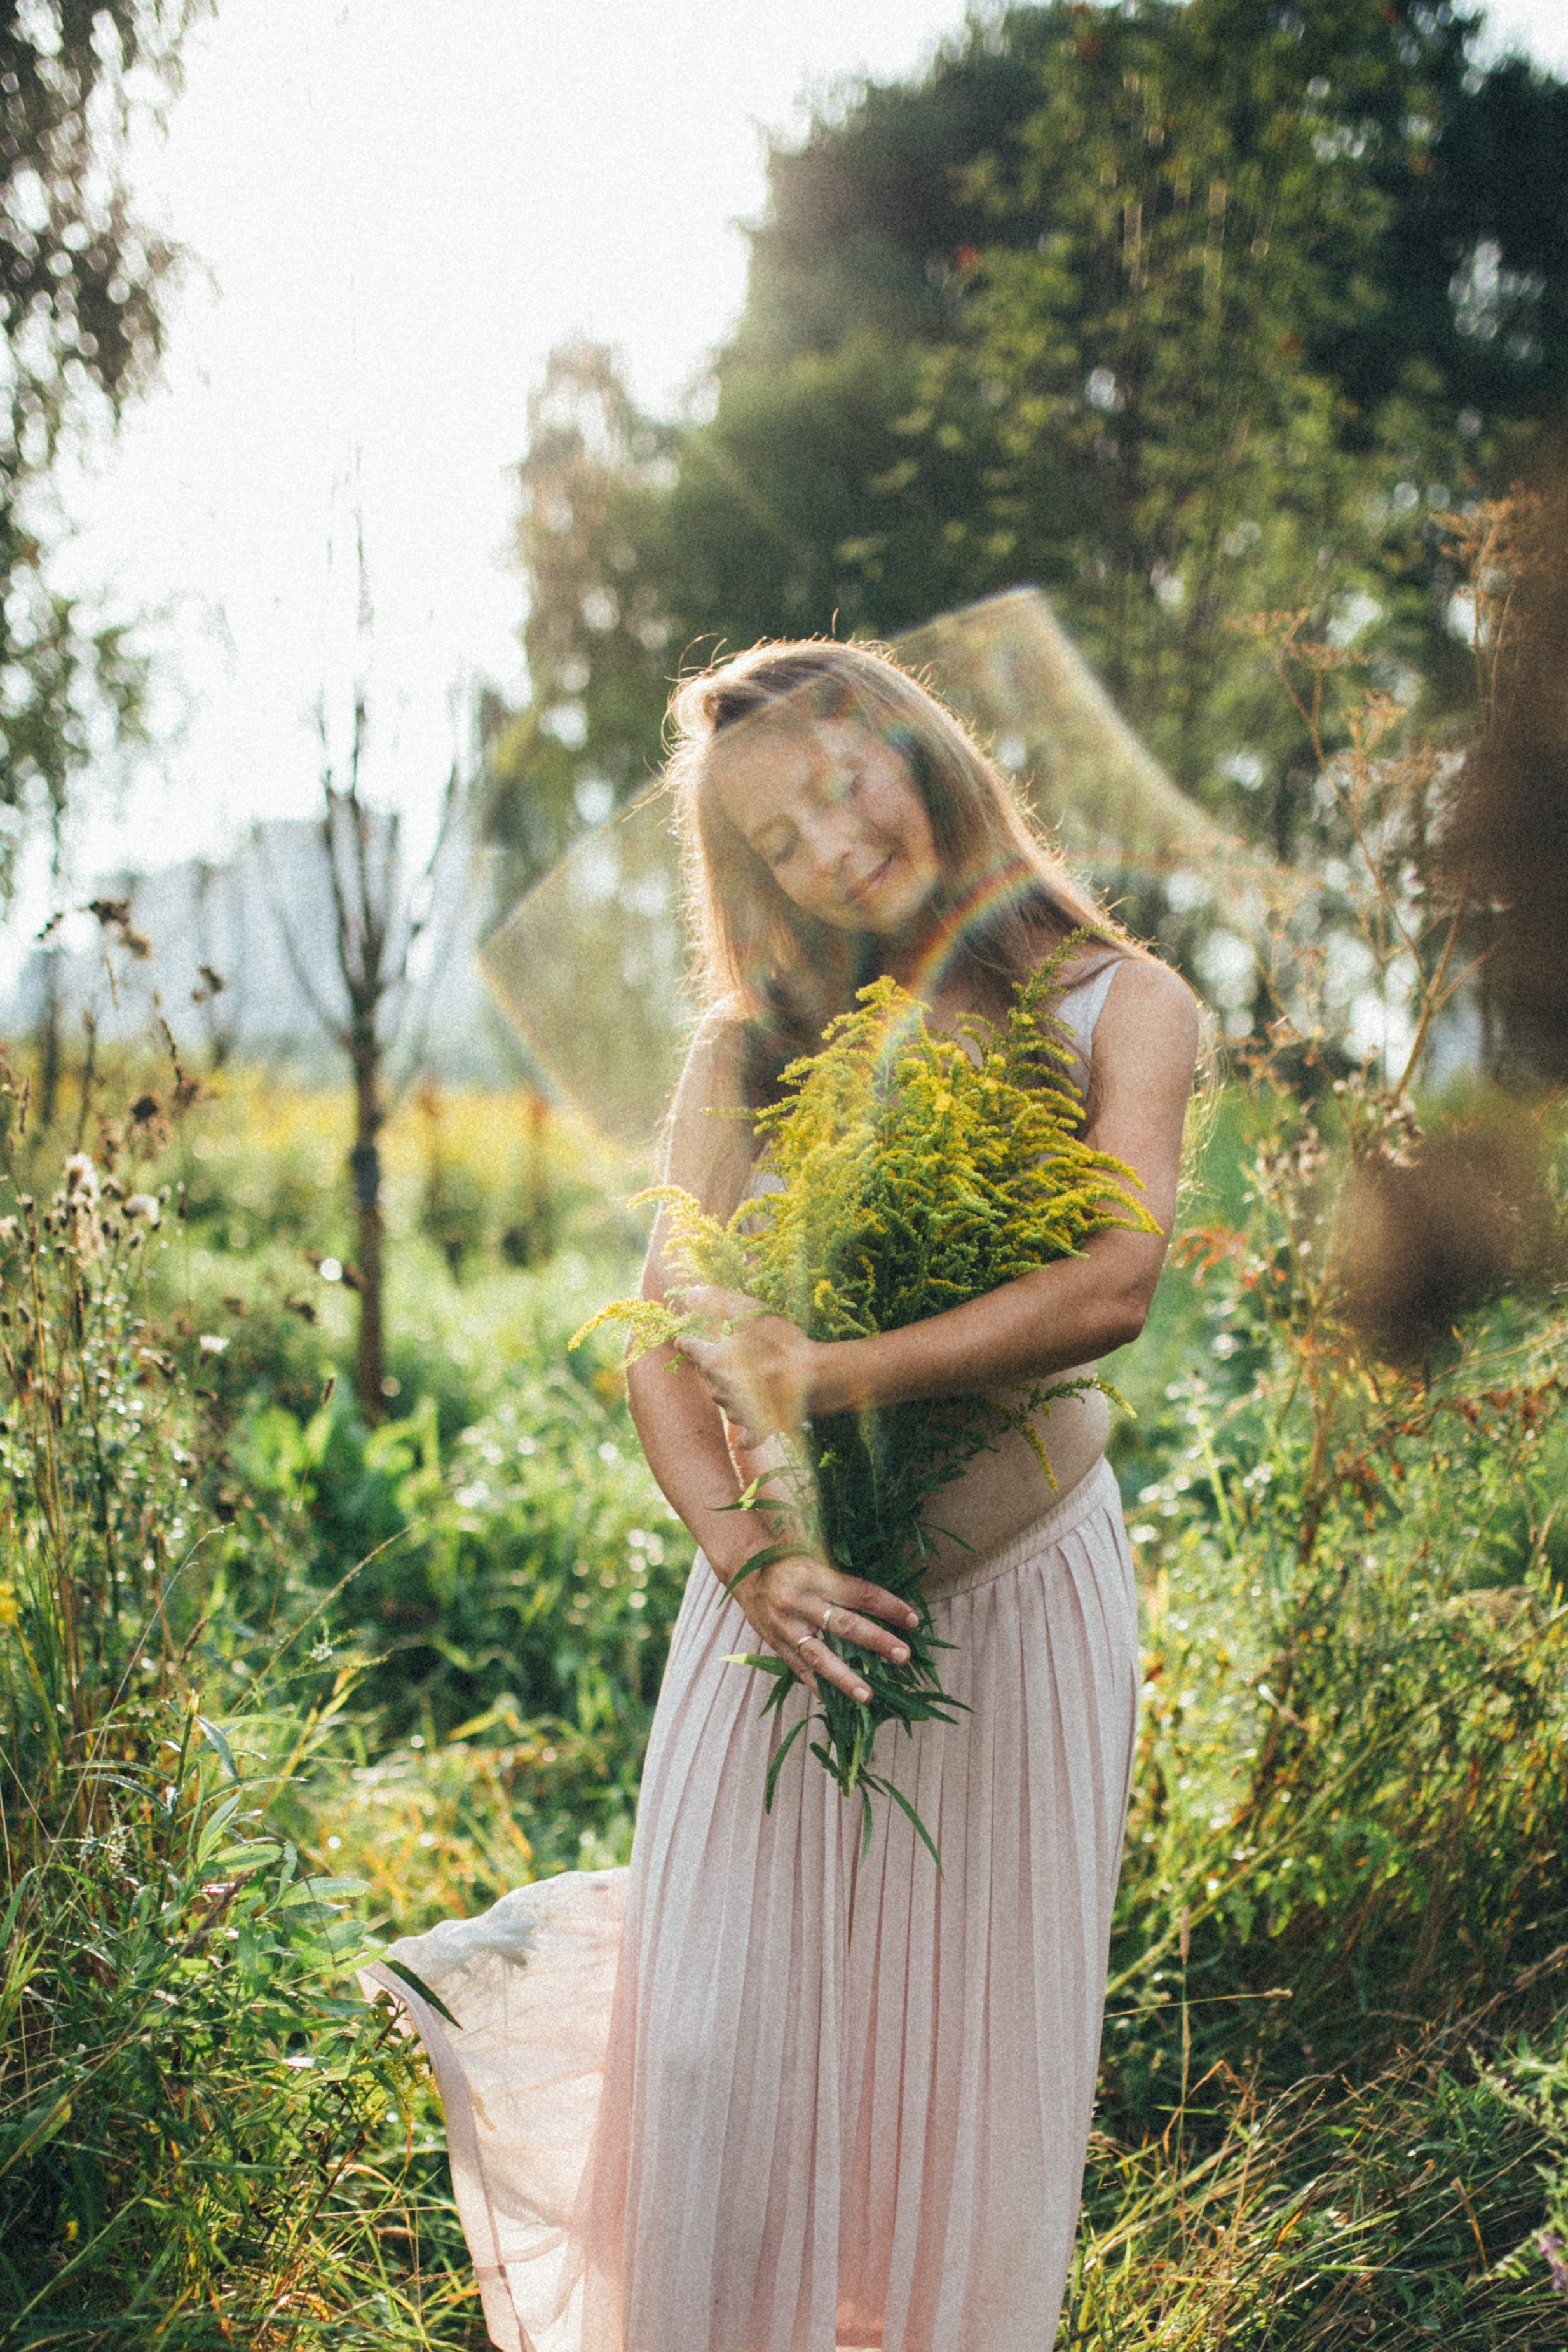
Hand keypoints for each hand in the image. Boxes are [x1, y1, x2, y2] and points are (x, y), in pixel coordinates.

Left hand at [675, 1284, 816, 1449]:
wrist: (817, 1377)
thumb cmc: (783, 1342)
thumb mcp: (750, 1314)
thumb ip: (717, 1302)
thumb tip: (691, 1293)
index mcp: (713, 1362)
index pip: (691, 1350)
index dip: (687, 1343)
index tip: (681, 1342)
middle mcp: (720, 1389)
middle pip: (708, 1375)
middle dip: (712, 1364)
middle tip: (725, 1353)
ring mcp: (740, 1412)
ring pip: (727, 1400)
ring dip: (732, 1391)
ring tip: (748, 1380)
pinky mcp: (760, 1427)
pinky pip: (748, 1435)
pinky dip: (747, 1433)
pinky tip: (746, 1433)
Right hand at [731, 1546, 920, 1707]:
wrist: (746, 1572)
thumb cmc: (791, 1563)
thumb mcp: (817, 1560)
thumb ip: (844, 1580)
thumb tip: (885, 1603)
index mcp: (815, 1575)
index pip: (859, 1593)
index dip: (888, 1606)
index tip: (913, 1619)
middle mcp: (800, 1601)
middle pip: (844, 1624)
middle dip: (876, 1641)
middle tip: (903, 1656)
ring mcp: (786, 1627)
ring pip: (819, 1655)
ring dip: (845, 1678)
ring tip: (868, 1696)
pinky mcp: (775, 1644)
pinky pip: (799, 1669)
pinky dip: (817, 1686)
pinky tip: (834, 1702)